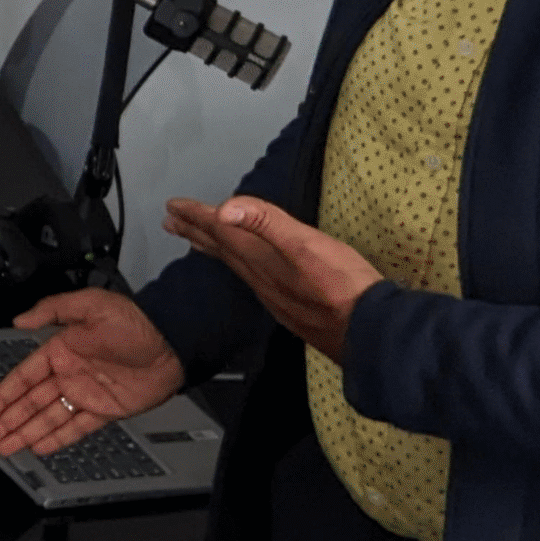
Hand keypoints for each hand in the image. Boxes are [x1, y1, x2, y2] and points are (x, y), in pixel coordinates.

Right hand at [0, 289, 183, 457]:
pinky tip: (40, 447)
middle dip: (8, 421)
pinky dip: (58, 438)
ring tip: (5, 448)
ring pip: (48, 418)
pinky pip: (76, 427)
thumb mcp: (91, 305)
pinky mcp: (105, 410)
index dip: (3, 395)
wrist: (173, 344)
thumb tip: (20, 320)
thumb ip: (53, 309)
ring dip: (26, 433)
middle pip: (31, 402)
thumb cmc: (136, 321)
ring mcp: (86, 394)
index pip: (24, 377)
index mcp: (61, 350)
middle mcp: (69, 373)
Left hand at [164, 195, 381, 361]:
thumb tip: (226, 209)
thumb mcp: (306, 245)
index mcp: (262, 260)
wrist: (368, 334)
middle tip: (171, 220)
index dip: (197, 216)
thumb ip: (267, 224)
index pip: (221, 232)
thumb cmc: (343, 286)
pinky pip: (251, 280)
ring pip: (234, 266)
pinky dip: (237, 266)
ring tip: (195, 240)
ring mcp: (274, 295)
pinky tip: (245, 269)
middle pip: (221, 250)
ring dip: (212, 248)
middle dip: (196, 231)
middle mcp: (262, 279)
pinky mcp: (289, 307)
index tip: (173, 206)